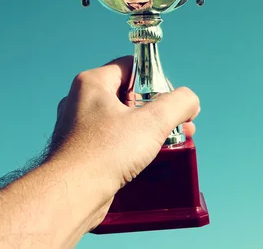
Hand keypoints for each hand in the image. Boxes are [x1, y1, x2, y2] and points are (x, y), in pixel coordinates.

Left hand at [46, 55, 199, 227]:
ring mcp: (79, 128)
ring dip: (150, 130)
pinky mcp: (82, 153)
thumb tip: (191, 101)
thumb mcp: (153, 121)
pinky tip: (150, 159)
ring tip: (172, 143)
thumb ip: (179, 103)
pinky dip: (134, 147)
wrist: (72, 195)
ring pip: (123, 120)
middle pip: (130, 95)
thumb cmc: (105, 152)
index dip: (156, 80)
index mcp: (93, 84)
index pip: (131, 67)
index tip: (170, 99)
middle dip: (159, 110)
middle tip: (179, 124)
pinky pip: (114, 142)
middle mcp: (82, 102)